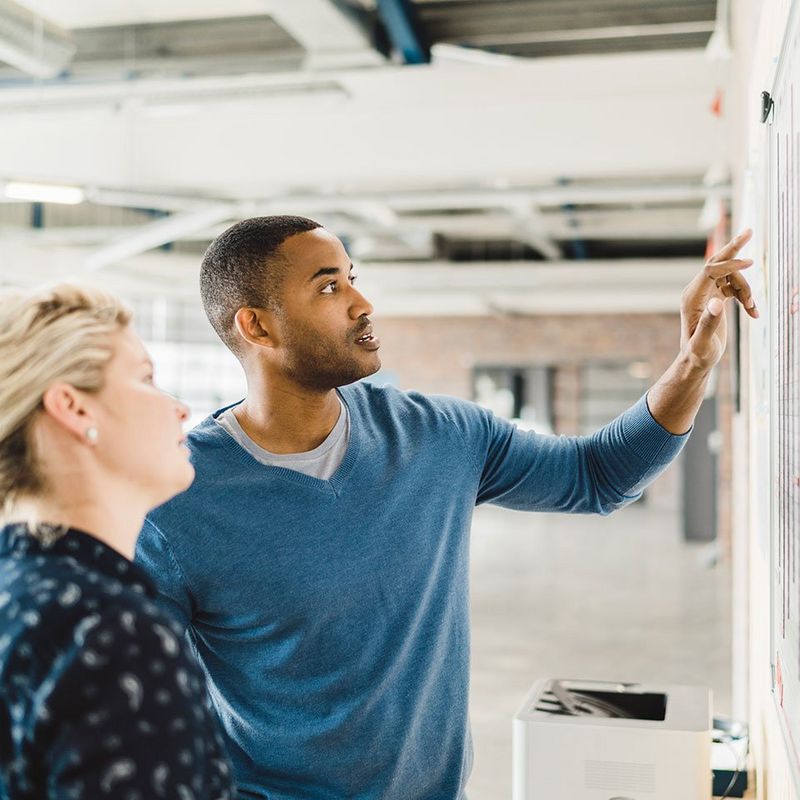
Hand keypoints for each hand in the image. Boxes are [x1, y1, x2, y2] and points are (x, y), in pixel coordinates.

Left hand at [679, 229, 756, 371]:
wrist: (696, 361)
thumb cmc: (698, 354)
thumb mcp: (703, 343)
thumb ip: (709, 323)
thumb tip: (718, 303)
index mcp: (691, 297)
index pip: (710, 270)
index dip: (730, 264)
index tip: (751, 263)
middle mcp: (696, 292)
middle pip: (716, 263)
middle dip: (734, 248)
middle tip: (750, 230)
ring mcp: (706, 294)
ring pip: (732, 278)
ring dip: (747, 289)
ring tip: (753, 309)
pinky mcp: (715, 299)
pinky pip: (734, 288)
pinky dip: (746, 296)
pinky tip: (754, 312)